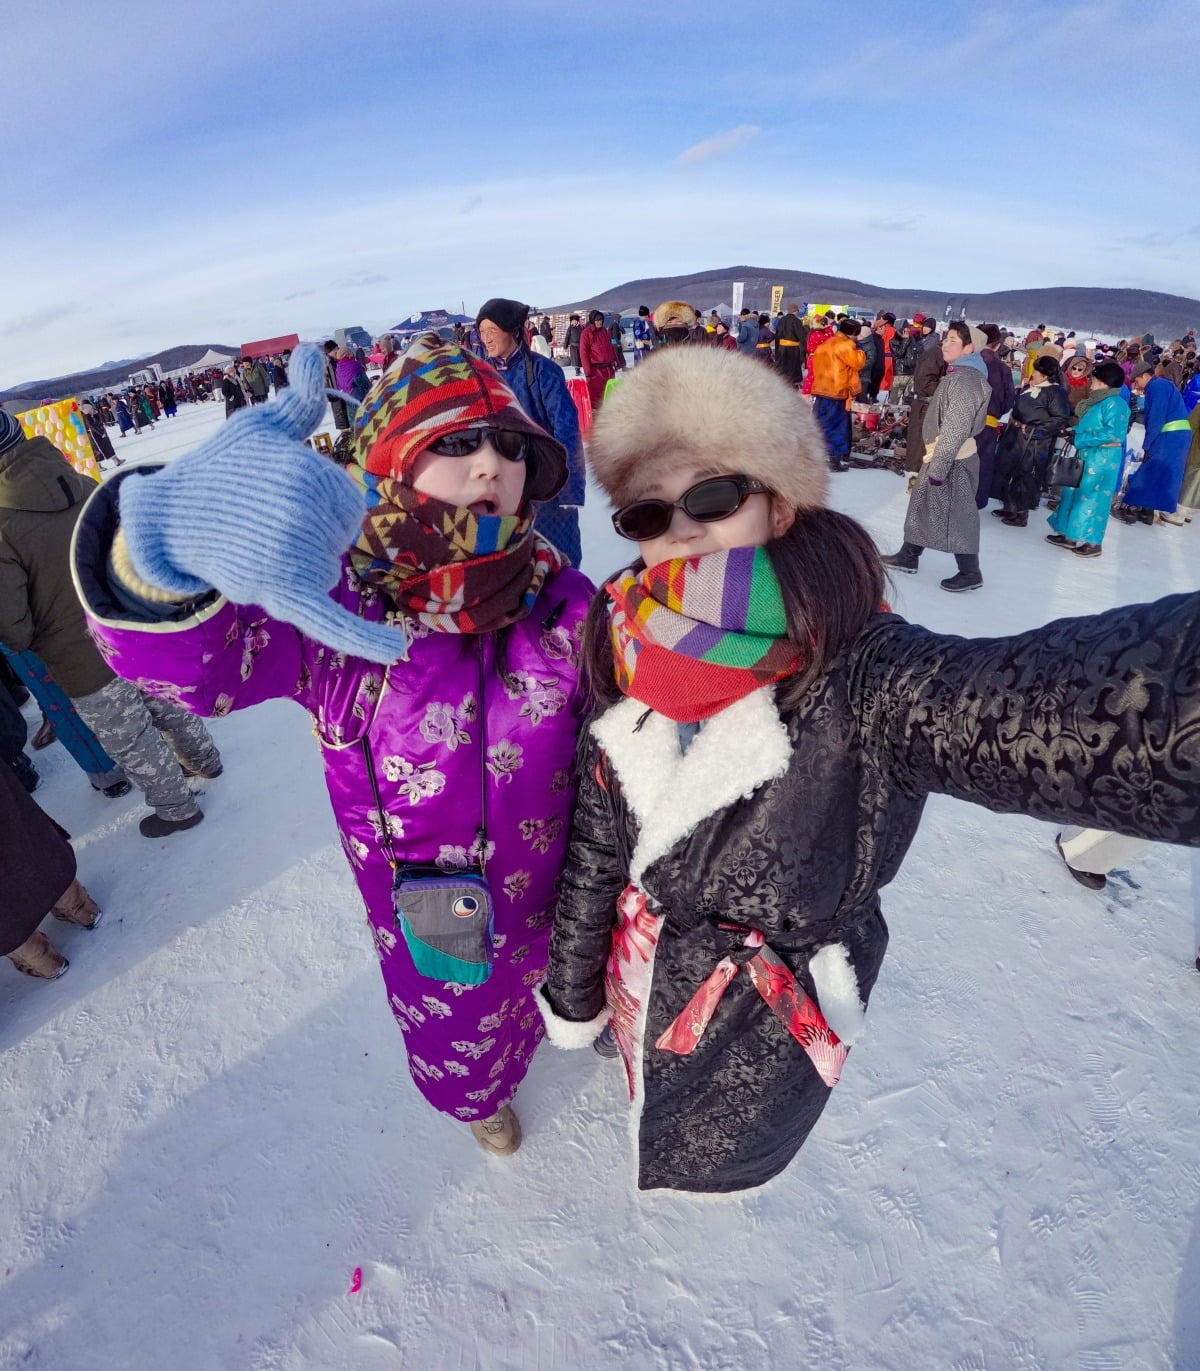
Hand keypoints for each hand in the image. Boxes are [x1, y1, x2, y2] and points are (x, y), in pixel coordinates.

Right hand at [117, 343, 407, 663]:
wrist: (169, 515)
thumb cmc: (222, 468)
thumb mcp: (261, 428)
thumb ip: (298, 400)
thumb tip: (310, 351)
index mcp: (309, 471)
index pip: (348, 502)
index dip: (319, 502)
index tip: (280, 494)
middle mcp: (304, 512)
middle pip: (341, 534)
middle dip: (312, 530)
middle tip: (264, 518)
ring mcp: (293, 553)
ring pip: (329, 568)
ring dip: (304, 561)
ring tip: (258, 540)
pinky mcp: (281, 591)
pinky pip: (332, 620)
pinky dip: (364, 640)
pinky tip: (397, 650)